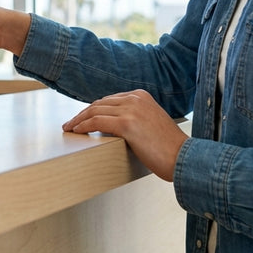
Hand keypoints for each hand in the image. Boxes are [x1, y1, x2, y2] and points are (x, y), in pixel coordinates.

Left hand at [62, 90, 188, 181]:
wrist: (183, 157)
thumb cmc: (168, 147)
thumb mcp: (150, 122)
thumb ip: (133, 117)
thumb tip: (111, 124)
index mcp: (141, 95)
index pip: (109, 99)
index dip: (92, 109)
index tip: (82, 117)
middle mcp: (135, 98)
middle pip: (99, 103)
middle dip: (82, 114)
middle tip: (71, 123)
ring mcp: (131, 109)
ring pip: (95, 111)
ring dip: (78, 120)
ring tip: (69, 128)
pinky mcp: (127, 123)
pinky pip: (97, 122)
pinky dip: (83, 126)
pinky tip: (77, 132)